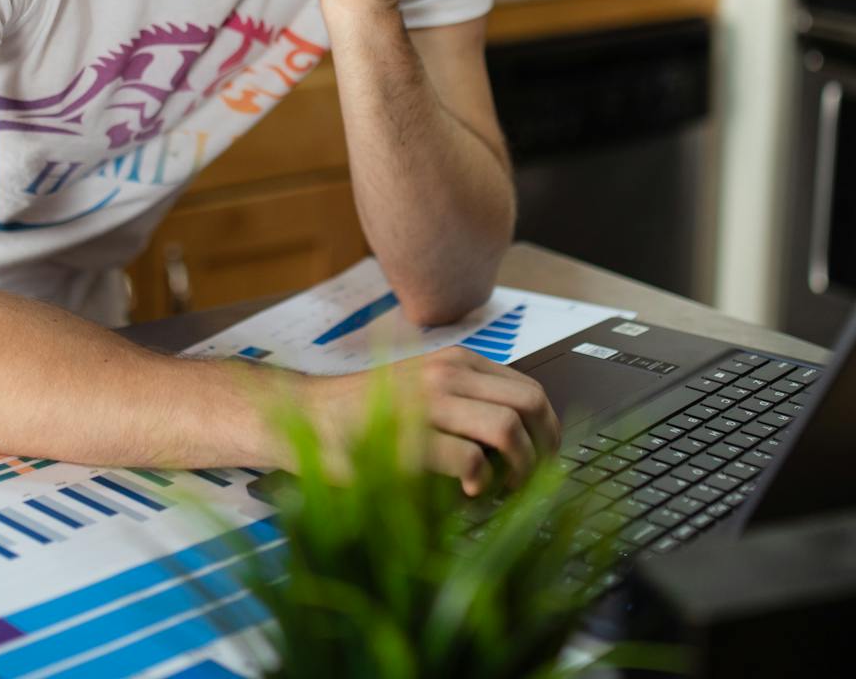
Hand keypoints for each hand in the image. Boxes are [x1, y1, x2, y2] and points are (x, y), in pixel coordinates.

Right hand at [300, 345, 560, 495]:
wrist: (306, 414)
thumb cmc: (366, 411)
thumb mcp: (423, 388)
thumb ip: (466, 400)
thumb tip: (520, 438)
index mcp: (457, 362)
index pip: (529, 388)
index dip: (549, 428)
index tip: (547, 457)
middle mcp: (448, 374)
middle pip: (530, 404)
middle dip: (545, 447)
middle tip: (537, 479)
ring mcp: (428, 403)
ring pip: (507, 428)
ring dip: (520, 467)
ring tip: (505, 489)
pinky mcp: (409, 439)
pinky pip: (469, 459)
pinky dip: (480, 481)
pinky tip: (470, 492)